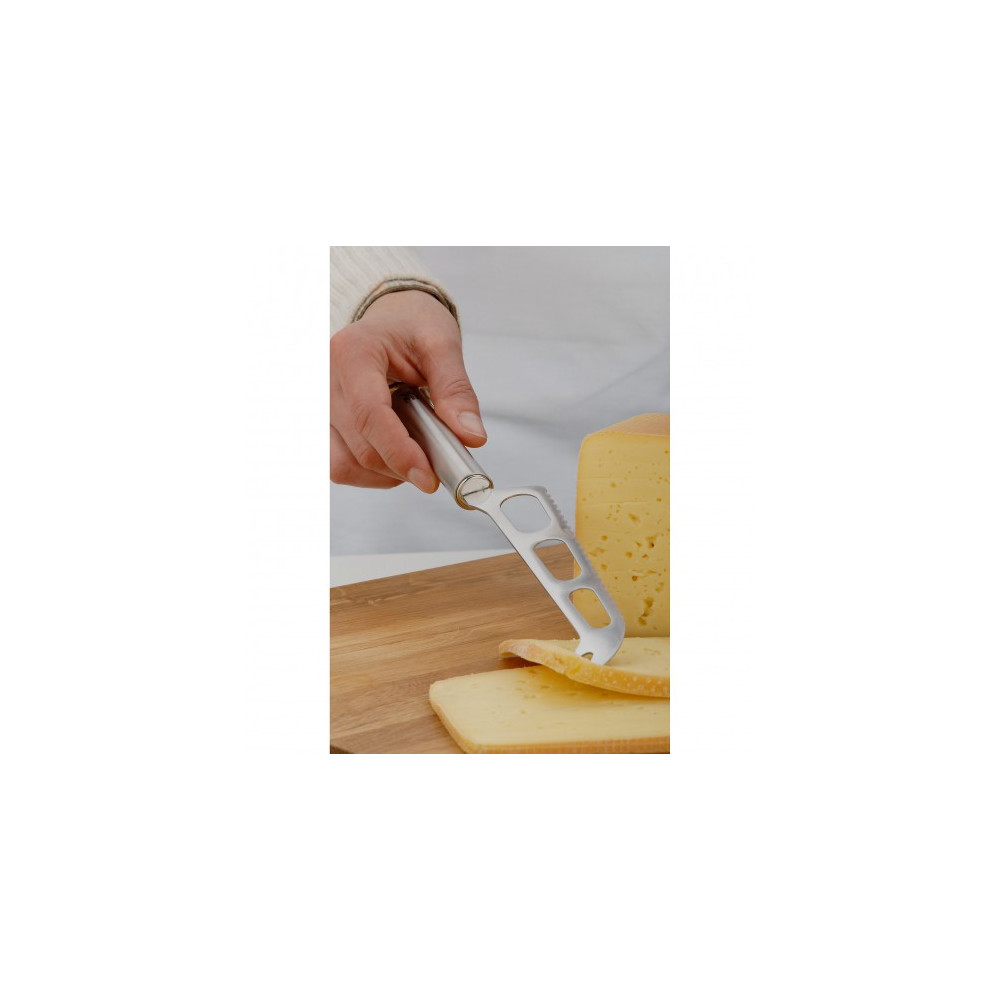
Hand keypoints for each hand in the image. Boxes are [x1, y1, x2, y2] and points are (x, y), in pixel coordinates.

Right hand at [330, 289, 485, 490]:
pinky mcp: (320, 423)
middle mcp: (325, 379)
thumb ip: (456, 391)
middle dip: (402, 466)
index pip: (369, 415)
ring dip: (385, 474)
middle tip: (437, 466)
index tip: (429, 475)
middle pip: (359, 446)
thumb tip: (470, 436)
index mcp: (352, 353)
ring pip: (343, 464)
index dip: (399, 452)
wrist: (390, 319)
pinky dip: (369, 473)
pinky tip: (393, 456)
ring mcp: (317, 405)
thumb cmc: (411, 325)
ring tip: (414, 454)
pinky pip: (337, 464)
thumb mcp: (441, 346)